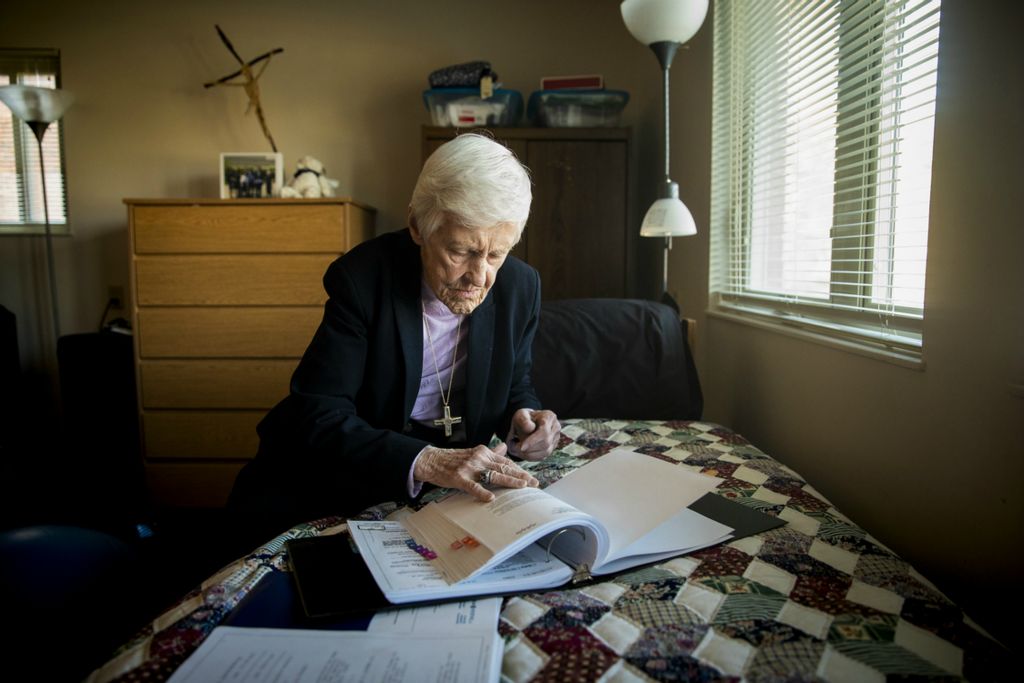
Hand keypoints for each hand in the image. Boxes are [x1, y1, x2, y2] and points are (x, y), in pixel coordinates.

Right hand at [414, 442, 538, 502]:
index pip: (505, 462)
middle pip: (503, 468)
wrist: (431, 460)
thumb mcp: (474, 452)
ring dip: (509, 481)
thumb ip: (491, 452)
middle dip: (520, 476)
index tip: (531, 477)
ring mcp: (469, 468)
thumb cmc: (453, 459)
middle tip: (534, 483)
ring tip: (522, 486)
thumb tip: (505, 447)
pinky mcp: (459, 478)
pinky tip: (491, 497)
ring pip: (493, 475)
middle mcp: (479, 458)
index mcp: (484, 452)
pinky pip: (473, 486)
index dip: (519, 470)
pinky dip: (482, 492)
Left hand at [510, 408, 560, 460]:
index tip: (521, 447)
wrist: (526, 424)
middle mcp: (556, 428)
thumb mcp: (520, 415)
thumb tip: (530, 428)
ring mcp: (556, 438)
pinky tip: (524, 453)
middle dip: (530, 449)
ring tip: (518, 451)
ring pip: (546, 452)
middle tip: (516, 449)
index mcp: (549, 417)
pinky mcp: (552, 447)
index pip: (544, 432)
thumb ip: (523, 420)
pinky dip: (532, 457)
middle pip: (546, 443)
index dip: (532, 441)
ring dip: (530, 454)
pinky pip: (544, 456)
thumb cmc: (523, 419)